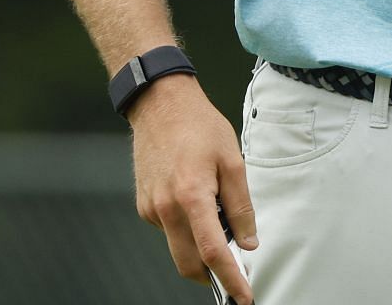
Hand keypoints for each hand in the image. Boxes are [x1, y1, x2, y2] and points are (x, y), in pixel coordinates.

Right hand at [128, 75, 258, 304]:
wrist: (160, 105)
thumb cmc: (200, 127)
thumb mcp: (233, 161)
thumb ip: (241, 205)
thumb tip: (247, 242)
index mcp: (191, 196)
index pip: (212, 252)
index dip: (230, 279)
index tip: (243, 297)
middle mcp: (166, 209)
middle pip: (190, 264)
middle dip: (213, 276)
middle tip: (236, 272)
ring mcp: (151, 209)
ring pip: (178, 248)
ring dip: (200, 248)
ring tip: (218, 216)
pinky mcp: (144, 206)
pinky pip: (169, 230)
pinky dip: (186, 229)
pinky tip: (197, 202)